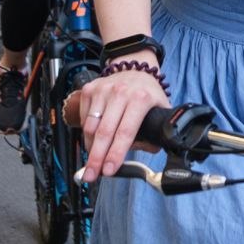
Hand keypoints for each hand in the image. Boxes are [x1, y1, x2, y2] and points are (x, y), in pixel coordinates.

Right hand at [76, 66, 169, 180]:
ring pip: (90, 127)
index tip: (109, 170)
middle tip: (90, 176)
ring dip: (90, 148)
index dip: (115, 154)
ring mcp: (103, 90)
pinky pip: (83, 118)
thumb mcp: (160, 108)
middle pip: (104, 133)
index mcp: (140, 99)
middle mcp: (120, 93)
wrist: (135, 68)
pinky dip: (86, 134)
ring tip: (93, 162)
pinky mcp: (90, 90)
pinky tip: (92, 141)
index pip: (126, 132)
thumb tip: (149, 150)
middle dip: (96, 158)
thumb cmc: (147, 92)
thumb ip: (156, 131)